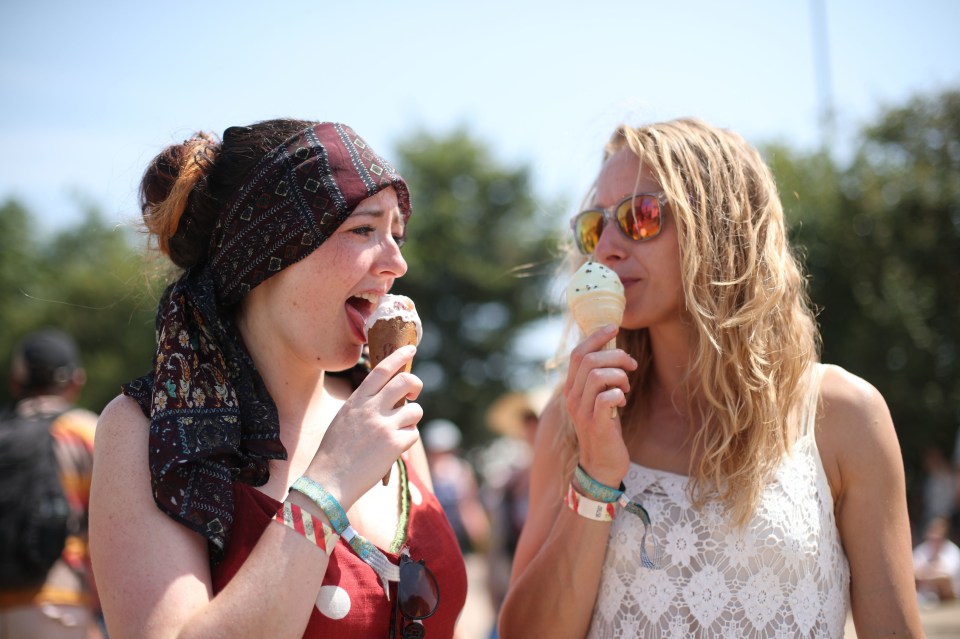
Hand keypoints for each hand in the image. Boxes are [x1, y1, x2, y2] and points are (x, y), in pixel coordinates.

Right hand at [307, 345, 422, 509]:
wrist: (328, 481)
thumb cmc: (334, 454)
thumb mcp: (344, 420)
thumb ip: (365, 406)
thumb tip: (392, 400)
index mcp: (357, 400)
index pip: (382, 370)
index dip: (399, 357)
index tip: (411, 349)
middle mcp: (371, 408)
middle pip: (406, 382)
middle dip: (415, 385)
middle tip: (413, 394)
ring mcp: (384, 425)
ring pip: (415, 410)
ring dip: (411, 420)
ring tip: (396, 433)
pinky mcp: (395, 444)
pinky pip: (413, 434)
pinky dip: (407, 441)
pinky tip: (393, 450)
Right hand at [563, 325, 636, 486]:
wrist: (601, 466)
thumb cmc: (604, 429)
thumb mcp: (598, 401)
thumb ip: (599, 380)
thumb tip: (613, 353)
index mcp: (571, 389)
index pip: (577, 353)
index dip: (596, 336)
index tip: (614, 327)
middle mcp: (572, 398)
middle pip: (588, 360)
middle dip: (615, 356)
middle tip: (631, 365)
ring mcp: (582, 411)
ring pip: (597, 376)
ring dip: (618, 376)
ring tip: (626, 387)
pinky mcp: (595, 424)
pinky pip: (606, 398)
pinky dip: (619, 395)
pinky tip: (622, 402)